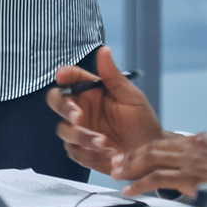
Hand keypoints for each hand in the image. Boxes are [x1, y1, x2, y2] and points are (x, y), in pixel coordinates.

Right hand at [46, 47, 165, 174]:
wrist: (149, 157)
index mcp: (92, 92)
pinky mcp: (82, 151)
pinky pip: (73, 151)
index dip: (64, 75)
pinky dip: (87, 153)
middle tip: (78, 116)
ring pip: (63, 130)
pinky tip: (105, 154)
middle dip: (64, 108)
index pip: (71, 78)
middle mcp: (82, 109)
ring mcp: (80, 131)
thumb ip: (113, 76)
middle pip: (56, 101)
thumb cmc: (143, 124)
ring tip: (103, 142)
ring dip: (80, 136)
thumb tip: (104, 50)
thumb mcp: (131, 98)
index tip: (63, 76)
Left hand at [107, 133, 206, 199]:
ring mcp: (195, 160)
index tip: (129, 155)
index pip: (165, 140)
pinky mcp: (195, 177)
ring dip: (130, 168)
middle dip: (130, 156)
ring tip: (116, 175)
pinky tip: (130, 189)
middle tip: (115, 163)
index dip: (143, 148)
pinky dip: (141, 183)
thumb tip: (180, 168)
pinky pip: (159, 178)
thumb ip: (201, 159)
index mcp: (204, 139)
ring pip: (152, 159)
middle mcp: (197, 145)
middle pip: (154, 146)